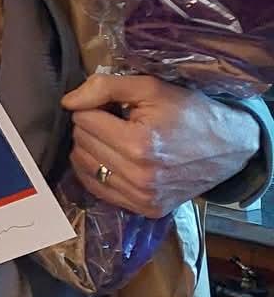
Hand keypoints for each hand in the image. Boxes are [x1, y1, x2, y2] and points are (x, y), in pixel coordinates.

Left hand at [66, 73, 261, 217]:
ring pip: (83, 166)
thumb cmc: (191, 113)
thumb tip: (67, 102)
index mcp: (139, 145)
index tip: (113, 107)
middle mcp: (138, 176)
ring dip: (91, 148)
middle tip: (116, 121)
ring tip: (115, 138)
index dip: (94, 108)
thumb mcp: (151, 87)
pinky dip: (96, 171)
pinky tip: (113, 158)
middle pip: (81, 143)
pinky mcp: (145, 209)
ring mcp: (142, 197)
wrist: (230, 147)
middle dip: (92, 127)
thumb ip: (104, 88)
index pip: (83, 120)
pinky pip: (97, 188)